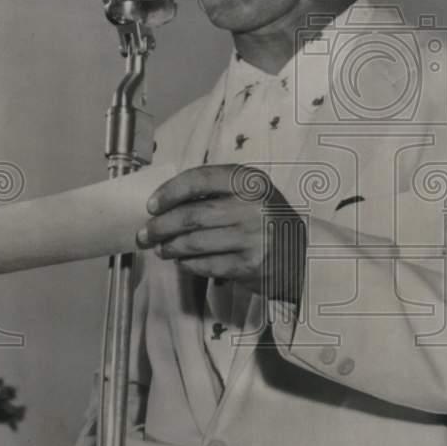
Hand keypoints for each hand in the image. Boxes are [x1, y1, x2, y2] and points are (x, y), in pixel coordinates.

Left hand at [136, 165, 305, 303]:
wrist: (301, 254)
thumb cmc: (266, 220)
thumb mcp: (250, 193)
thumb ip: (215, 191)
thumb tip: (165, 203)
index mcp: (250, 181)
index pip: (199, 180)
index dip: (169, 192)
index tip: (151, 205)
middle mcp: (252, 207)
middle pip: (191, 215)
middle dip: (160, 226)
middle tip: (145, 233)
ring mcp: (252, 238)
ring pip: (194, 242)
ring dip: (169, 247)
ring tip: (160, 249)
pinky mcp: (249, 265)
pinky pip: (206, 264)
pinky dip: (188, 263)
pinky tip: (182, 261)